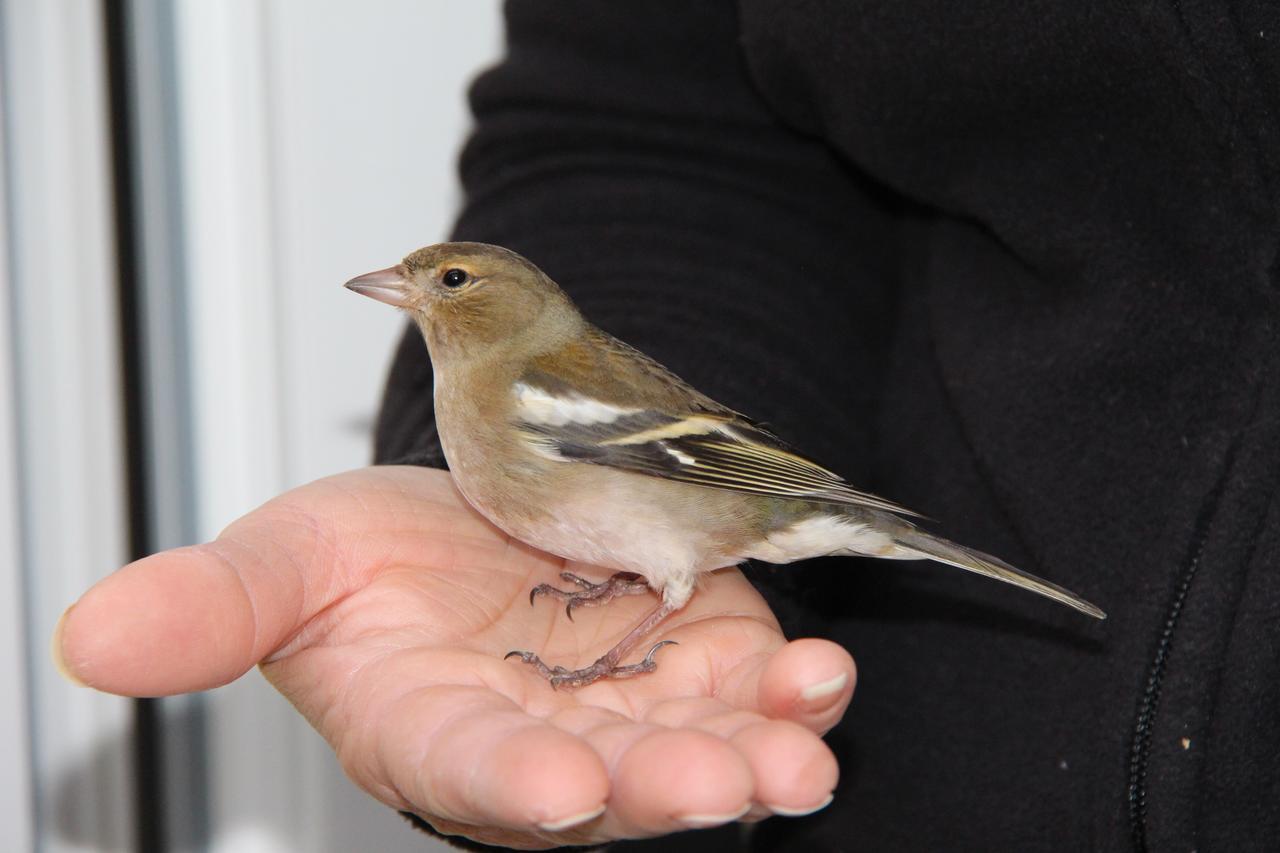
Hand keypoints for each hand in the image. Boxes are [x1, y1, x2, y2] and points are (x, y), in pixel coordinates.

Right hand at [55, 466, 853, 847]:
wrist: (470, 524)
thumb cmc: (370, 560)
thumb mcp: (288, 565)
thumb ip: (213, 607)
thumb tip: (90, 638)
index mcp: (433, 730)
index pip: (465, 771)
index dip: (505, 784)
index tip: (553, 788)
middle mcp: (539, 743)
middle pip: (605, 787)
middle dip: (662, 788)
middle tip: (721, 782)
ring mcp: (626, 711)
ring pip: (693, 753)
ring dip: (754, 754)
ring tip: (802, 746)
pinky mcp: (690, 662)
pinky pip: (747, 691)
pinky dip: (788, 688)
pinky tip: (819, 672)